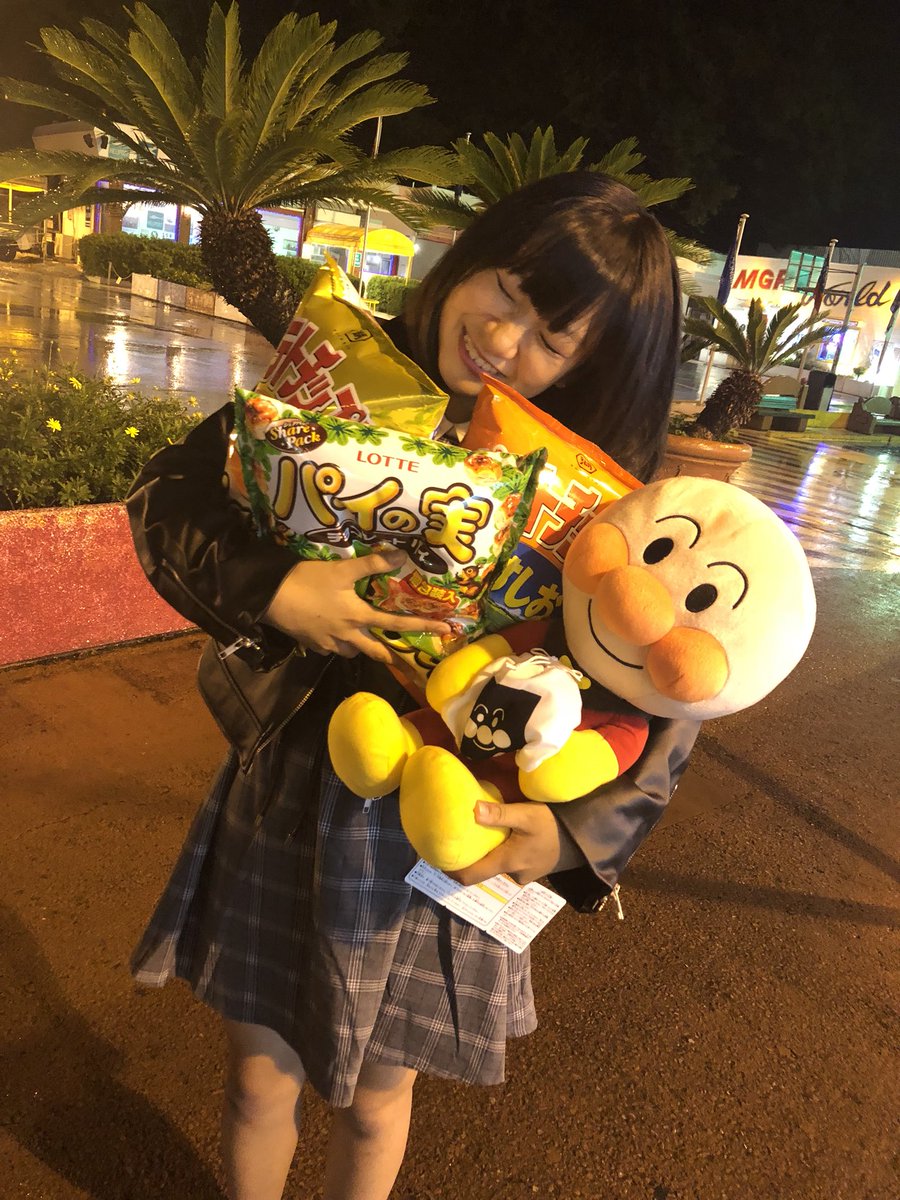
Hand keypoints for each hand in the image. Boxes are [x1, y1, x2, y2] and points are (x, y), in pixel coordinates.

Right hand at [263, 551, 451, 663]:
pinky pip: (330, 648)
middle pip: (374, 650)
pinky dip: (336, 643)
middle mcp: (347, 635)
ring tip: (359, 635)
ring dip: (359, 646)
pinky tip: (332, 631)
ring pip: (351, 651)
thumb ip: (372, 564)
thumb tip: (401, 555)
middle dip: (387, 653)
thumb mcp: (342, 569)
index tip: (446, 631)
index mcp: (358, 617)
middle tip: (395, 654)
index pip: (397, 623)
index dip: (423, 626)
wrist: (268, 597)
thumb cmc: (307, 581)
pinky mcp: (310, 644)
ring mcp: (328, 643)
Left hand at [449, 800, 584, 886]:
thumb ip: (500, 813)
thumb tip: (472, 809)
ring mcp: (523, 874)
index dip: (451, 871)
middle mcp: (512, 874)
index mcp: (506, 862)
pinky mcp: (532, 869)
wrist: (585, 836)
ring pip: (496, 866)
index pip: (470, 876)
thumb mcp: (528, 814)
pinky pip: (509, 863)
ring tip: (475, 834)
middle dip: (468, 858)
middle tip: (455, 839)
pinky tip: (500, 837)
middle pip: (481, 871)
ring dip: (487, 854)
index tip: (437, 857)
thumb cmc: (555, 825)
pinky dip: (500, 852)